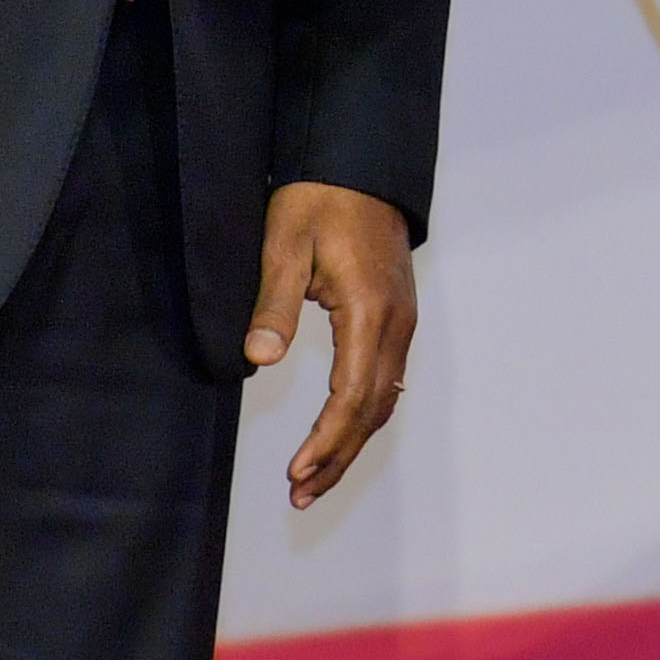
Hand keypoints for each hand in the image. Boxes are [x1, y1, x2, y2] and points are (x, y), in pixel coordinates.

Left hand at [248, 181, 415, 507]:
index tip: (295, 473)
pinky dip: (363, 415)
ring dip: (351, 442)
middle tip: (300, 494)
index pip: (352, 397)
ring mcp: (402, 320)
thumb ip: (273, 305)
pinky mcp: (397, 315)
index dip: (325, 442)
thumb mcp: (283, 246)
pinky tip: (341, 433)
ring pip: (383, 399)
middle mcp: (396, 324)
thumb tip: (258, 361)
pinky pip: (386, 379)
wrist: (359, 164)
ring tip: (315, 478)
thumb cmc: (318, 200)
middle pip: (373, 410)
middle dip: (338, 457)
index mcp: (370, 312)